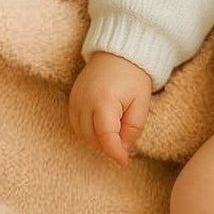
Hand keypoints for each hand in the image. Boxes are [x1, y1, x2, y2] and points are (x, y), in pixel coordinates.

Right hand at [69, 50, 152, 165]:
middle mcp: (85, 101)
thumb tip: (122, 149)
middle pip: (92, 137)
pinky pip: (76, 123)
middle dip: (107, 145)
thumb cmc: (134, 77)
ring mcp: (75, 99)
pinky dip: (88, 130)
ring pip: (81, 133)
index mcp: (104, 101)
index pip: (105, 136)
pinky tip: (102, 125)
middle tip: (123, 142)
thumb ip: (133, 128)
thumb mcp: (141, 103)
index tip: (124, 161)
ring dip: (97, 139)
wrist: (119, 52)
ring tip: (114, 131)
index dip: (114, 152)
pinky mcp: (72, 98)